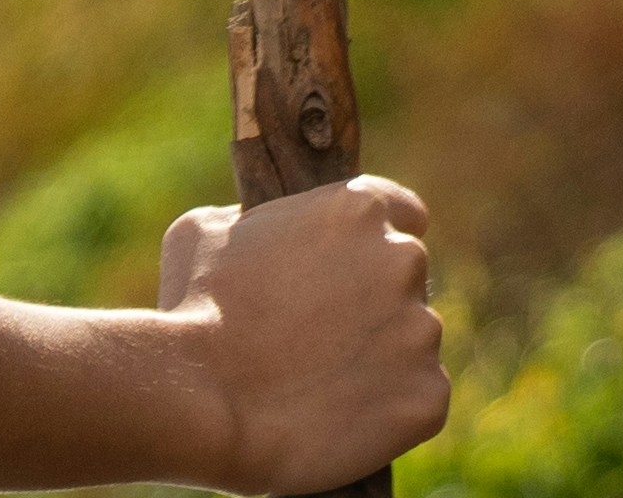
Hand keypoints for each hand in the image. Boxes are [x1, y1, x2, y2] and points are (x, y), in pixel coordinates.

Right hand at [153, 182, 445, 491]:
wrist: (204, 399)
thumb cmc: (194, 309)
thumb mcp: (207, 230)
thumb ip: (255, 221)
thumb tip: (269, 238)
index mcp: (357, 208)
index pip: (403, 213)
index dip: (373, 244)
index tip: (354, 269)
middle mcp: (402, 261)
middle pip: (406, 280)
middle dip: (373, 302)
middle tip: (321, 335)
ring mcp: (421, 332)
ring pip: (413, 343)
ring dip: (381, 356)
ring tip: (321, 381)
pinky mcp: (428, 397)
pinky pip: (419, 399)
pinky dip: (390, 409)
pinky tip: (340, 415)